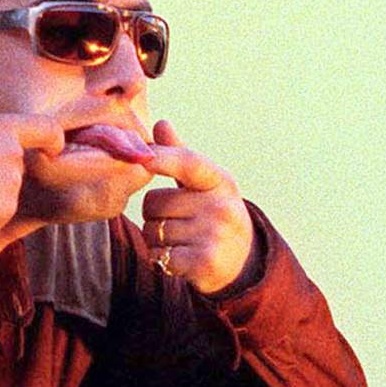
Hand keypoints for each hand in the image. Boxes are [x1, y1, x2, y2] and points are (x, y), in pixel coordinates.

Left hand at [141, 120, 253, 294]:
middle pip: (156, 202)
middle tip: (175, 221)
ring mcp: (214, 236)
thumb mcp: (204, 185)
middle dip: (154, 213)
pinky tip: (177, 258)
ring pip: (153, 230)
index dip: (163, 157)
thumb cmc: (213, 215)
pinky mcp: (204, 263)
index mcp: (220, 182)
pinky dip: (159, 259)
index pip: (188, 162)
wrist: (242, 262)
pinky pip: (159, 255)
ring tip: (178, 240)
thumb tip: (161, 124)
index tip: (143, 156)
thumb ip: (180, 156)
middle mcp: (220, 207)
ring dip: (155, 238)